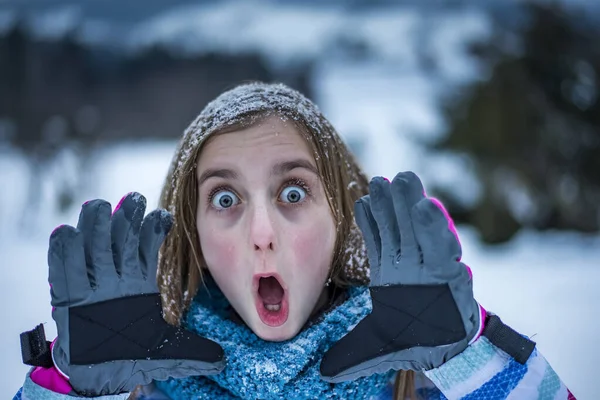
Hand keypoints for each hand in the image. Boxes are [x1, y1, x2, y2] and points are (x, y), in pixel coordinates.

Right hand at [49, 193, 224, 395]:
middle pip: (119, 240)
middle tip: (134, 199)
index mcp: (138, 283)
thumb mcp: (164, 353)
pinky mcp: (67, 299)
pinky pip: (62, 270)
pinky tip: (67, 234)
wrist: (97, 378)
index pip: (146, 249)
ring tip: (100, 206)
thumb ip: (192, 353)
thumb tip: (222, 360)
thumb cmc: (130, 357)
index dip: (153, 230)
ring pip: (92, 246)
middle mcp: (115, 278)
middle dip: (126, 218)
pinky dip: (63, 252)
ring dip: (95, 226)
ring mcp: (91, 285)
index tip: (163, 216)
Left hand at [320, 172, 483, 381]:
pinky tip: (427, 208)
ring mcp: (433, 269)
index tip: (364, 198)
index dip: (372, 220)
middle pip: (401, 230)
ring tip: (404, 180)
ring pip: (421, 232)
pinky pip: (444, 249)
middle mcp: (413, 267)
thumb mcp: (380, 347)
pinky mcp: (454, 277)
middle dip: (392, 204)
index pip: (381, 242)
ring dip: (412, 207)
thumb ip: (354, 355)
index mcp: (393, 275)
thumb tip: (324, 372)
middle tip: (383, 179)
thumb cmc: (417, 341)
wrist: (451, 354)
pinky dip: (436, 229)